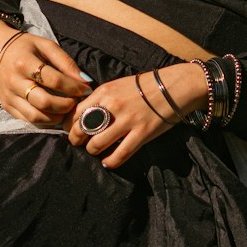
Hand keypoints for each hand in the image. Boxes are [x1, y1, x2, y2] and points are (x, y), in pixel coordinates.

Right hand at [0, 20, 90, 123]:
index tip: (86, 89)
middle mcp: (14, 82)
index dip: (73, 87)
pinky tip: (55, 114)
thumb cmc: (25, 47)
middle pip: (44, 102)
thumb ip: (65, 61)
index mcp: (24, 63)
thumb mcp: (45, 45)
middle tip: (77, 101)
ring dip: (57, 117)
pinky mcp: (7, 107)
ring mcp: (9, 97)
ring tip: (67, 109)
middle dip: (66, 105)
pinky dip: (45, 121)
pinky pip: (28, 121)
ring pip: (36, 116)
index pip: (53, 79)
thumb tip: (84, 80)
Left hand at [68, 61, 206, 169]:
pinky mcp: (141, 134)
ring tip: (97, 151)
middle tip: (81, 144)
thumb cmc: (146, 85)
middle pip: (81, 130)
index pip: (76, 112)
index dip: (71, 125)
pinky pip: (119, 154)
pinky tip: (109, 161)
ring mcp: (127, 120)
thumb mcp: (119, 85)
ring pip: (97, 145)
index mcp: (104, 91)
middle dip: (77, 140)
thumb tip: (84, 114)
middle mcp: (112, 105)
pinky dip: (110, 161)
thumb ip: (102, 98)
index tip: (74, 130)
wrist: (175, 86)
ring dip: (93, 151)